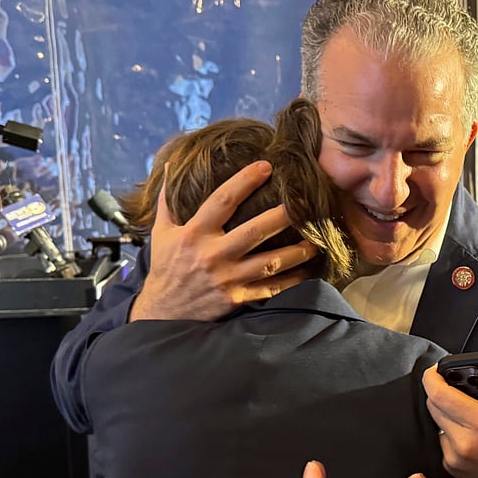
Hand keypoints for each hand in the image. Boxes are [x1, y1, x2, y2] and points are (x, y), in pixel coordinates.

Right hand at [130, 160, 319, 320]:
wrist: (164, 312)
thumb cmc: (167, 266)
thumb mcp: (161, 232)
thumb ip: (168, 199)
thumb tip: (173, 165)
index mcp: (194, 233)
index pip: (222, 201)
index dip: (244, 181)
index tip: (266, 166)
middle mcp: (213, 255)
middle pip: (254, 231)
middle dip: (281, 216)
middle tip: (304, 203)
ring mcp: (227, 279)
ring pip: (269, 263)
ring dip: (296, 251)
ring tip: (316, 239)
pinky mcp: (237, 299)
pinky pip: (271, 289)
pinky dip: (292, 281)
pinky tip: (308, 271)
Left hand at [424, 349, 477, 477]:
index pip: (440, 395)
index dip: (434, 378)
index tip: (437, 370)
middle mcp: (464, 443)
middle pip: (434, 406)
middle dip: (442, 392)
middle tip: (455, 385)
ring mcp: (455, 458)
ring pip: (438, 422)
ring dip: (449, 413)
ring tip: (469, 412)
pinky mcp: (452, 467)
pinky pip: (444, 439)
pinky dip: (453, 431)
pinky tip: (470, 432)